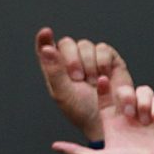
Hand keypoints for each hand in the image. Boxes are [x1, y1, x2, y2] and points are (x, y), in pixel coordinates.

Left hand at [35, 29, 130, 143]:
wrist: (109, 121)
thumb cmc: (82, 110)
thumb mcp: (63, 93)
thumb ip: (54, 71)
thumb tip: (47, 49)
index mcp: (56, 69)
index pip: (46, 48)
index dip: (44, 39)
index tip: (46, 32)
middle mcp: (72, 61)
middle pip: (67, 43)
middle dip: (72, 59)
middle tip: (78, 77)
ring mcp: (91, 59)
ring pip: (85, 45)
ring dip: (89, 63)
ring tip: (92, 81)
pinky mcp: (109, 60)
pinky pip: (103, 49)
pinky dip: (103, 61)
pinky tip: (103, 76)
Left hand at [53, 56, 153, 153]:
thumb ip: (77, 152)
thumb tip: (55, 146)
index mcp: (113, 123)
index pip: (106, 97)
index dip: (104, 87)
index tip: (102, 80)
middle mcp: (130, 118)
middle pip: (125, 90)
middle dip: (126, 96)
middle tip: (128, 113)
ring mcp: (148, 117)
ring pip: (144, 91)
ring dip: (143, 101)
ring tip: (144, 120)